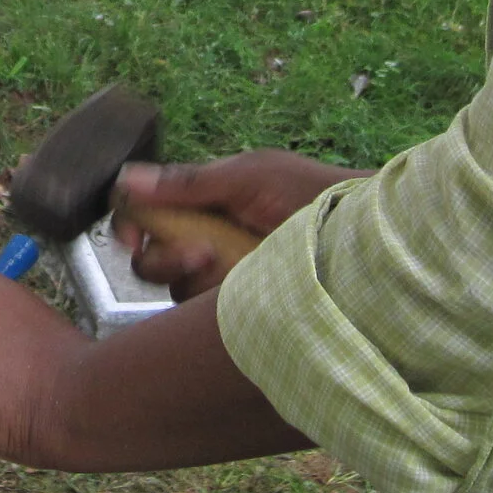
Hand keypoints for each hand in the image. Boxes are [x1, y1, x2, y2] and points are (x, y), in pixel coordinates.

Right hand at [114, 151, 371, 298]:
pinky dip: (215, 302)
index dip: (128, 224)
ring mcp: (223, 278)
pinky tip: (242, 288)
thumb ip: (189, 181)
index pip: (145, 213)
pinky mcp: (241, 307)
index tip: (130, 236)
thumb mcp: (250, 177)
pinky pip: (205, 314)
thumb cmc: (313, 194)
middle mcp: (206, 240)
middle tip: (199, 252)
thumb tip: (127, 177)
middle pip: (150, 258)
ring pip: (175, 288)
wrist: (365, 237)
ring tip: (229, 266)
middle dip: (163, 257)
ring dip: (193, 278)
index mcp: (202, 202)